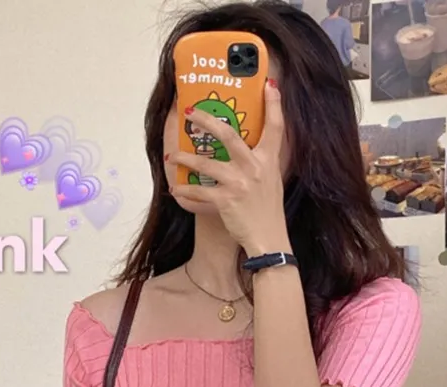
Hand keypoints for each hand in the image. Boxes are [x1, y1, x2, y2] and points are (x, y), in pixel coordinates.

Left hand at [168, 80, 290, 255]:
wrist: (269, 239)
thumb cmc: (268, 212)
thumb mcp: (272, 181)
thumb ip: (262, 162)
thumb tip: (251, 148)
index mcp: (268, 161)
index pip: (275, 128)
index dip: (274, 105)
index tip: (269, 86)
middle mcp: (254, 168)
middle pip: (229, 135)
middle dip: (207, 120)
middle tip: (191, 112)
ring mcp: (239, 183)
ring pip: (206, 163)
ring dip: (185, 158)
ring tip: (171, 155)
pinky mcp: (225, 200)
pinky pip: (199, 191)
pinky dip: (184, 190)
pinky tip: (175, 188)